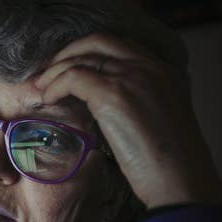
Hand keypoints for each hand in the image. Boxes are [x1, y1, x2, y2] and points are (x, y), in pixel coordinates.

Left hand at [35, 33, 221, 208]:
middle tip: (47, 72)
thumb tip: (104, 106)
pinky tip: (48, 99)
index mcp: (163, 69)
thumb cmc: (170, 164)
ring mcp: (131, 76)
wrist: (182, 179)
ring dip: (55, 70)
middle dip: (67, 53)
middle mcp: (149, 65)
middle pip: (98, 41)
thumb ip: (138, 103)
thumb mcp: (158, 120)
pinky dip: (55, 85)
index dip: (88, 52)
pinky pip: (73, 77)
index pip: (118, 45)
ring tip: (40, 86)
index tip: (68, 67)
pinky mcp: (113, 94)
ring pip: (82, 57)